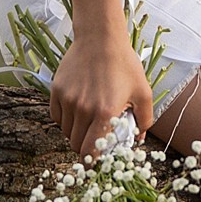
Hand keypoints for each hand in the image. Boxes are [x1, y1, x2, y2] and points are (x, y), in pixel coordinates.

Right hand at [49, 32, 155, 157]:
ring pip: (66, 131)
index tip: (96, 163)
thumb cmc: (124, 64)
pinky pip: (57, 117)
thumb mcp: (143, 92)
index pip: (90, 151)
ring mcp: (67, 99)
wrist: (100, 38)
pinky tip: (78, 111)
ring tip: (89, 122)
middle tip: (95, 141)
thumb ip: (144, 120)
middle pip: (76, 144)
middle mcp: (82, 109)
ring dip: (76, 133)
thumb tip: (138, 140)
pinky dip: (66, 120)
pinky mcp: (56, 91)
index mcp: (104, 112)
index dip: (92, 162)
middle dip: (85, 149)